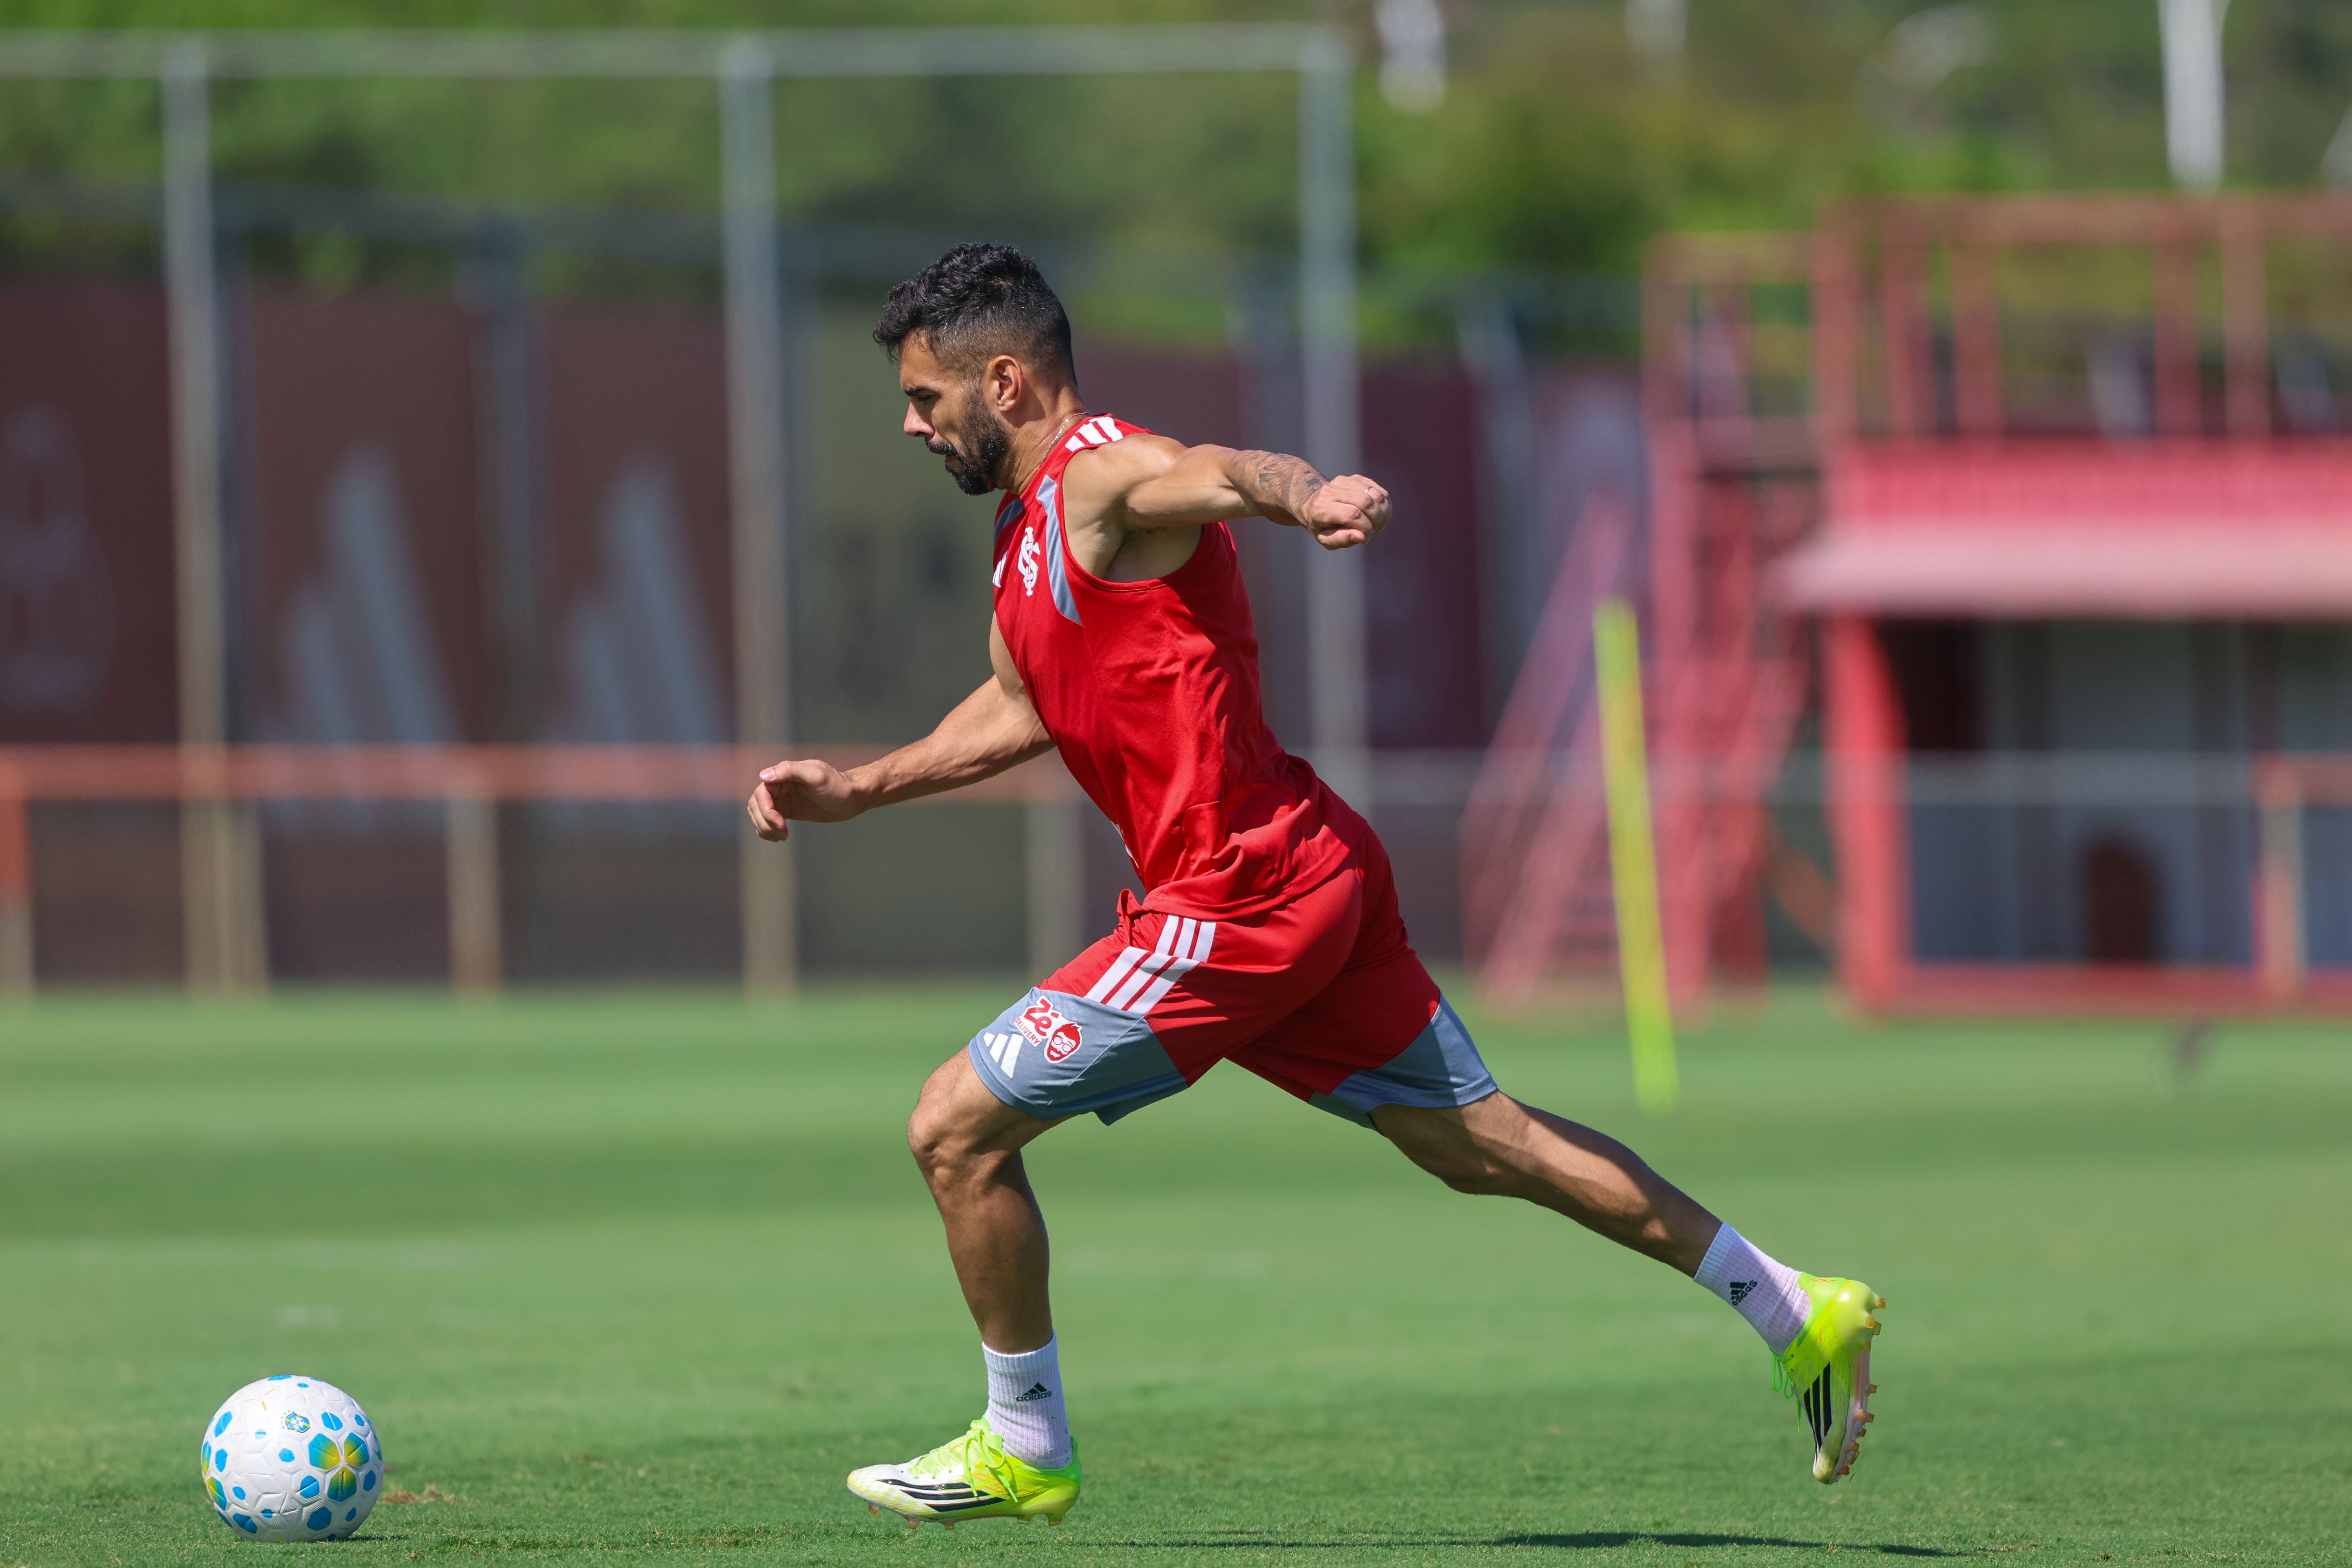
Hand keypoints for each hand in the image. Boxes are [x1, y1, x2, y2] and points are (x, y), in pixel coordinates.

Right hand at [746, 758, 861, 841]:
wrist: (852, 799)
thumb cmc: (838, 786)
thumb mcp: (817, 776)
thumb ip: (791, 771)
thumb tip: (764, 776)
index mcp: (784, 773)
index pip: (761, 792)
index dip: (766, 810)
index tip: (780, 823)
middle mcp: (780, 784)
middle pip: (756, 804)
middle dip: (764, 821)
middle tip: (782, 834)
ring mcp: (782, 798)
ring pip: (758, 814)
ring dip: (764, 828)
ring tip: (782, 837)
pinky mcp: (787, 810)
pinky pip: (767, 821)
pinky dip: (768, 831)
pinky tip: (780, 837)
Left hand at [1300, 474, 1388, 550]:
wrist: (1313, 503)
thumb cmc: (1321, 525)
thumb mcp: (1325, 539)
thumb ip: (1341, 540)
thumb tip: (1362, 536)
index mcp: (1322, 508)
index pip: (1352, 514)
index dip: (1365, 528)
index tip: (1365, 537)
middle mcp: (1331, 490)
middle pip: (1366, 502)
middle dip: (1376, 520)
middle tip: (1374, 530)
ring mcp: (1344, 481)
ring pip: (1376, 494)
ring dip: (1383, 513)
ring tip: (1378, 524)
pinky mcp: (1356, 478)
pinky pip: (1379, 491)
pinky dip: (1384, 505)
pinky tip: (1379, 515)